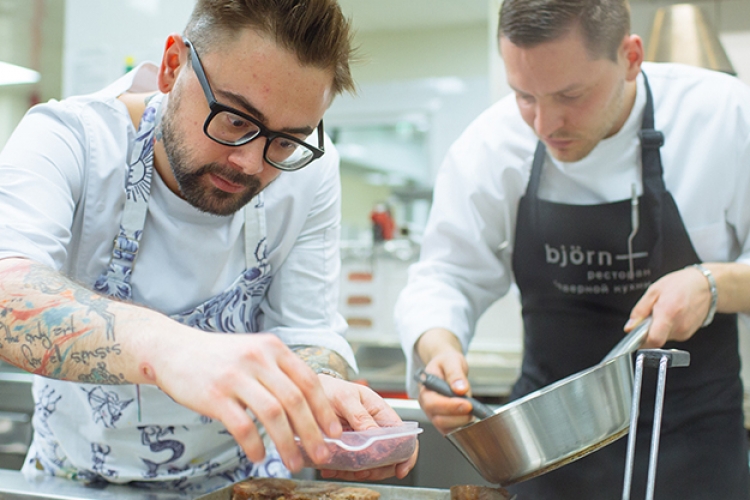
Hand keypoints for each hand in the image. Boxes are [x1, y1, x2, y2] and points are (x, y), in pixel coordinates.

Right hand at [146, 327, 341, 473]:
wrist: (173, 350)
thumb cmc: (219, 357)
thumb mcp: (255, 352)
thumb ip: (280, 372)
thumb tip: (310, 407)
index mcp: (273, 348)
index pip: (308, 380)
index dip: (324, 408)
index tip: (334, 431)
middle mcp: (258, 359)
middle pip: (295, 400)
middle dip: (312, 432)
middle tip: (321, 454)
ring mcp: (236, 376)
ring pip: (273, 414)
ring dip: (287, 444)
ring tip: (293, 463)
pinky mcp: (214, 395)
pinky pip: (242, 426)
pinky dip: (255, 445)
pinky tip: (259, 456)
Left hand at [316, 377, 417, 480]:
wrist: (310, 392)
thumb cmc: (331, 389)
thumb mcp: (345, 398)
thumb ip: (360, 416)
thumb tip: (375, 435)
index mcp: (381, 413)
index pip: (404, 436)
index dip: (406, 454)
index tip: (400, 469)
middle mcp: (375, 428)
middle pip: (390, 456)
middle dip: (379, 469)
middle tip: (362, 472)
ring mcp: (363, 440)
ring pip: (372, 464)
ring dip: (360, 472)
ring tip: (344, 470)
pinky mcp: (349, 448)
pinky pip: (353, 466)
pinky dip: (344, 471)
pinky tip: (334, 468)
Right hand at [418, 352, 473, 434]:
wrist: (446, 366)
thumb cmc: (446, 363)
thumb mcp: (451, 360)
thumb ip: (455, 373)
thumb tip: (460, 388)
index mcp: (425, 390)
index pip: (432, 404)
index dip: (450, 406)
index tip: (467, 403)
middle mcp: (427, 405)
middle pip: (438, 420)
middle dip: (458, 417)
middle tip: (472, 408)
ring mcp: (435, 415)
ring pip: (445, 428)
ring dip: (461, 423)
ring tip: (472, 411)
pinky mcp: (444, 421)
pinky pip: (451, 431)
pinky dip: (462, 427)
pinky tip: (471, 416)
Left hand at [625, 266, 712, 346]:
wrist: (707, 286)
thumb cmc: (681, 284)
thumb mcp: (654, 291)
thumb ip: (640, 311)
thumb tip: (630, 326)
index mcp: (668, 314)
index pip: (654, 341)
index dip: (641, 341)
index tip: (636, 334)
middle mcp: (678, 326)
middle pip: (656, 339)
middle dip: (648, 330)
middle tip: (651, 315)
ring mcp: (685, 332)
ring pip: (663, 337)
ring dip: (658, 327)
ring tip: (664, 311)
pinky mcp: (688, 334)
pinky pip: (671, 335)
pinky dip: (667, 327)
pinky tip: (672, 314)